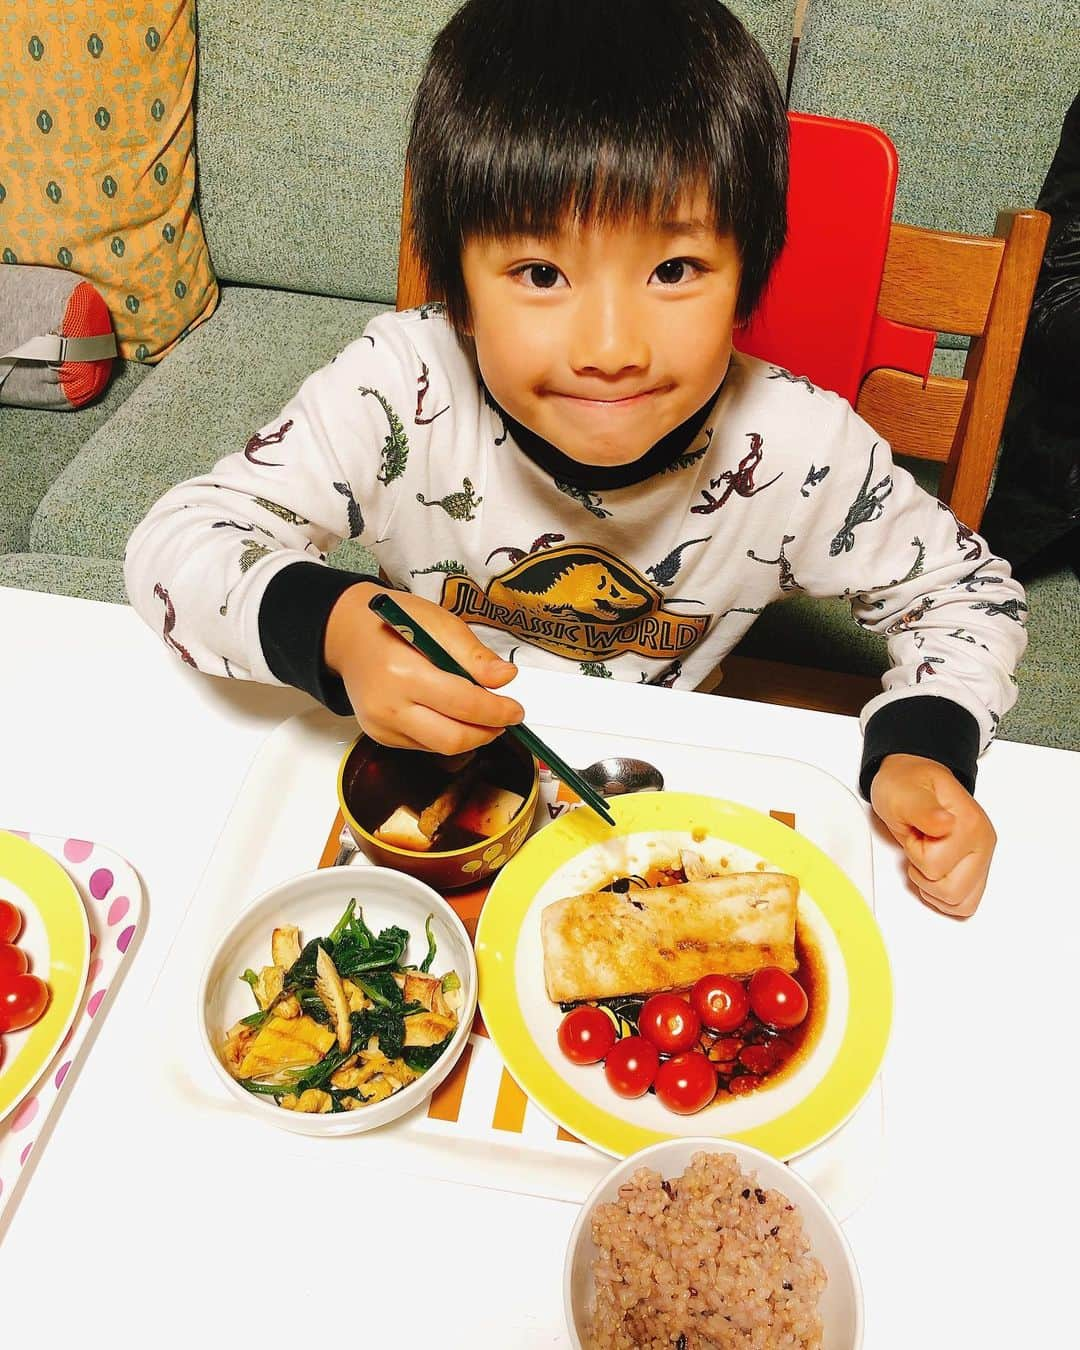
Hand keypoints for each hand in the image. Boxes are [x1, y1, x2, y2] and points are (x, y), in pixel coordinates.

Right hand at [324, 581, 523, 752]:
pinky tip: (451, 715)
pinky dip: (446, 734)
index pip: (463, 704)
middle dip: (487, 732)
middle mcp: (389, 706)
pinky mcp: (380, 736)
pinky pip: (424, 746)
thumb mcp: (439, 623)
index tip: (517, 710)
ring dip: (469, 736)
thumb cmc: (396, 622)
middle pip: (452, 739)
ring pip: (440, 748)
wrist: (348, 635)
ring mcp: (381, 726)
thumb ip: (473, 655)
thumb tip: (506, 678)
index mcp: (404, 673)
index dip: (497, 711)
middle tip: (504, 718)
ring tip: (481, 715)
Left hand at [870, 754, 995, 917]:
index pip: (934, 867)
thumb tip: (945, 824)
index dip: (914, 851)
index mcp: (969, 823)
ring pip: (960, 903)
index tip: (915, 830)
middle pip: (951, 892)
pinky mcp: (978, 870)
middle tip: (920, 845)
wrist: (912, 779)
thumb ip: (922, 810)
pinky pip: (965, 904)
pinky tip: (933, 873)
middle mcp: (983, 843)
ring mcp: (982, 858)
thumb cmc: (906, 785)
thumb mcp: (904, 793)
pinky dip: (943, 897)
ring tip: (926, 857)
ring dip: (933, 887)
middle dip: (923, 873)